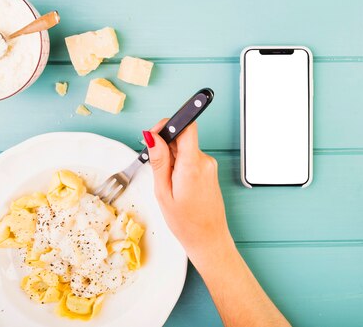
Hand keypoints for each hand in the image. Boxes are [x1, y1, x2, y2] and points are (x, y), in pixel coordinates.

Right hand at [143, 120, 232, 264]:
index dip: (168, 125)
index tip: (154, 135)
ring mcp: (209, 166)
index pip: (186, 127)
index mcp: (192, 165)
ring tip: (167, 182)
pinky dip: (180, 165)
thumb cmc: (186, 222)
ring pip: (185, 148)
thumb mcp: (164, 193)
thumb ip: (159, 162)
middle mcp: (204, 162)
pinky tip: (176, 184)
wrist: (209, 238)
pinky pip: (191, 158)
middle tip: (156, 167)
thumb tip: (152, 137)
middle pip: (182, 137)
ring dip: (172, 158)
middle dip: (166, 146)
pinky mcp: (210, 170)